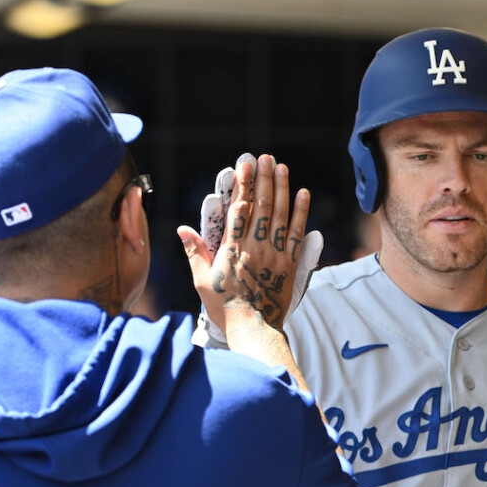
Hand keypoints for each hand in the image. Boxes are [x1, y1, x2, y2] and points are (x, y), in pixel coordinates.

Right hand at [179, 154, 309, 332]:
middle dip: (263, 179)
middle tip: (266, 157)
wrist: (254, 329)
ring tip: (281, 167)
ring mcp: (275, 254)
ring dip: (282, 188)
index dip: (243, 184)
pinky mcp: (290, 263)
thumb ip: (194, 252)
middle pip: (262, 205)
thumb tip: (182, 229)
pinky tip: (303, 194)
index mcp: (232, 248)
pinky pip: (298, 233)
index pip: (238, 209)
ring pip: (281, 215)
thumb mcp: (202, 280)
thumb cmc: (224, 307)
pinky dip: (301, 212)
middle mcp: (255, 246)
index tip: (245, 165)